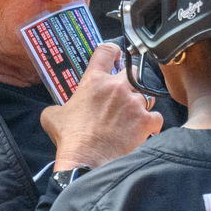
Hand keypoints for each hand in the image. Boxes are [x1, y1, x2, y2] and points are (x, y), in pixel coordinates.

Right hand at [41, 43, 162, 169]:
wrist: (88, 160)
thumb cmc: (71, 139)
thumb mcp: (53, 117)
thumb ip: (57, 107)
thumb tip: (55, 111)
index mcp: (94, 80)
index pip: (106, 51)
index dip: (113, 50)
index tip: (117, 55)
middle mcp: (117, 87)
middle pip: (132, 72)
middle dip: (130, 81)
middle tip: (124, 93)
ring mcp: (134, 103)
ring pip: (146, 95)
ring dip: (140, 104)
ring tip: (132, 116)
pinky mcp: (146, 121)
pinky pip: (157, 117)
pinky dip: (152, 123)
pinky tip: (145, 130)